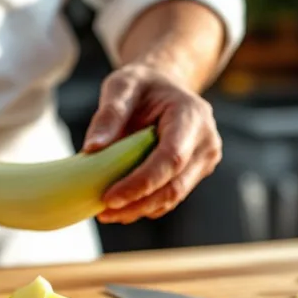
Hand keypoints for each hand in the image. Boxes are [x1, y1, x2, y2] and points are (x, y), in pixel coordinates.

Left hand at [81, 63, 221, 223]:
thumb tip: (91, 149)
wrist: (165, 87)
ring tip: (105, 212)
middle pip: (173, 186)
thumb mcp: (121, 86)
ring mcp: (205, 160)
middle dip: (137, 203)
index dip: (141, 182)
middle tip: (101, 212)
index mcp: (192, 116)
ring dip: (138, 209)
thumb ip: (109, 114)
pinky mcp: (196, 173)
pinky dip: (144, 205)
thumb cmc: (142, 85)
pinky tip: (120, 206)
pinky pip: (170, 197)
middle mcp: (206, 141)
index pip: (171, 158)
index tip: (110, 197)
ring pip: (172, 197)